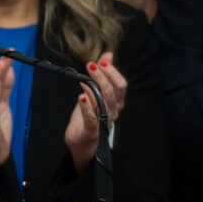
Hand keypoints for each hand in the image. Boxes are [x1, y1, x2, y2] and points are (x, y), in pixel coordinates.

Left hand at [65, 53, 126, 171]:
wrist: (83, 146)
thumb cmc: (88, 119)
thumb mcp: (94, 94)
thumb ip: (102, 75)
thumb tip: (108, 55)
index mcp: (115, 103)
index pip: (121, 86)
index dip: (113, 72)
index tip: (102, 60)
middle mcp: (112, 112)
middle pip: (114, 93)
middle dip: (104, 77)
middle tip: (92, 65)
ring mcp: (102, 122)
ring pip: (104, 104)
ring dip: (95, 88)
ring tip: (86, 77)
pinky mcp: (91, 131)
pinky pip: (91, 118)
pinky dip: (87, 107)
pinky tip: (82, 96)